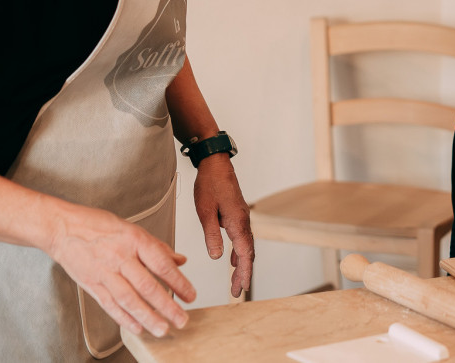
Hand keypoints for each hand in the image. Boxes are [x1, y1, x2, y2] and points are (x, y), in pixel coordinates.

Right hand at [47, 205, 194, 336]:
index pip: (161, 264)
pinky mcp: (92, 284)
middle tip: (182, 320)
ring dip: (147, 317)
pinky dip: (124, 318)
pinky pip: (110, 305)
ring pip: (128, 299)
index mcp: (134, 240)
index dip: (179, 282)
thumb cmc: (98, 226)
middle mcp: (120, 257)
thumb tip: (180, 260)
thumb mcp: (133, 229)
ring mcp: (104, 273)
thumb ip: (157, 247)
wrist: (62, 228)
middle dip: (166, 306)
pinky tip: (138, 327)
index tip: (191, 296)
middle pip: (147, 286)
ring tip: (162, 329)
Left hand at [193, 154, 254, 297]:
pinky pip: (242, 238)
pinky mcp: (237, 214)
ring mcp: (242, 218)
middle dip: (244, 273)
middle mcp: (244, 221)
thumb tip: (217, 257)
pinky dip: (240, 252)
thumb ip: (211, 235)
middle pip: (248, 253)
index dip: (244, 273)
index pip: (245, 254)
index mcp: (237, 222)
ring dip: (242, 264)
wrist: (215, 163)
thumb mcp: (205, 211)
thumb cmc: (209, 184)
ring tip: (236, 281)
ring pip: (246, 246)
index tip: (241, 289)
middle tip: (237, 292)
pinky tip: (234, 259)